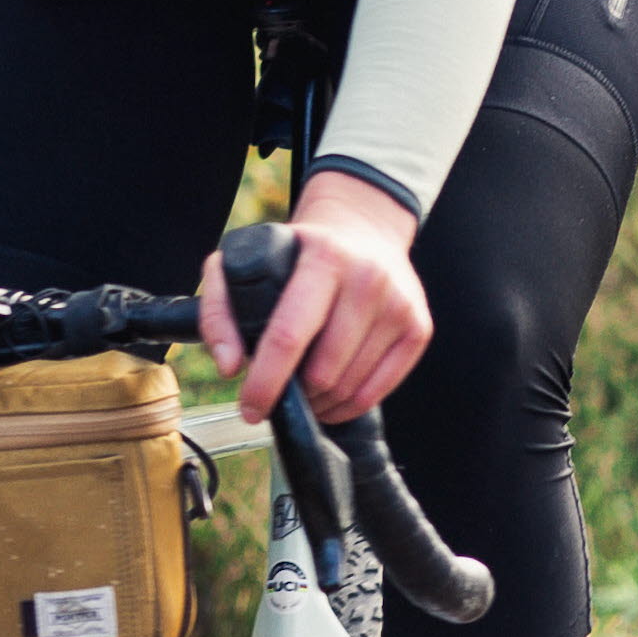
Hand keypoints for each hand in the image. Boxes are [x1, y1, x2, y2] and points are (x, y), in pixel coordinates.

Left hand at [201, 175, 428, 429]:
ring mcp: (399, 305)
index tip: (251, 408)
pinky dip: (348, 406)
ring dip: (320, 403)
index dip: (266, 382)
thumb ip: (220, 311)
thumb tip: (230, 367)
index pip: (290, 335)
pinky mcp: (418, 328)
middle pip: (323, 372)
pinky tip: (331, 397)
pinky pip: (378, 392)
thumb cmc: (296, 254)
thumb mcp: (245, 261)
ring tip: (304, 391)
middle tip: (281, 391)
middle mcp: (368, 279)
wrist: (364, 228)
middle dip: (294, 395)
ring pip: (349, 388)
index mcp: (323, 258)